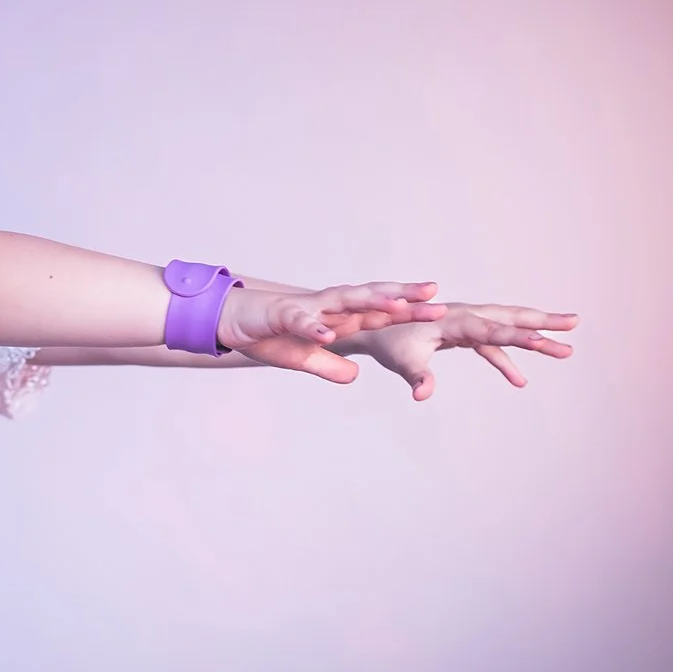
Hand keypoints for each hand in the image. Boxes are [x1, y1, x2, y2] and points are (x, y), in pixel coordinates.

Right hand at [217, 281, 445, 382]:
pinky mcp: (282, 316)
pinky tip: (327, 334)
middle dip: (403, 297)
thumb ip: (330, 366)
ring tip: (397, 306)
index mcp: (338, 318)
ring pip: (344, 302)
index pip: (381, 313)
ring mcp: (307, 308)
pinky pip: (301, 323)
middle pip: (372, 299)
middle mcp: (329, 307)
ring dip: (370, 303)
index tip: (440, 309)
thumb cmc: (270, 336)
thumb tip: (355, 376)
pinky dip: (314, 328)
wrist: (232, 321)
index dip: (410, 311)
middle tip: (435, 295)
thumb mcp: (303, 358)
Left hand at [353, 302, 578, 399]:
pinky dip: (505, 360)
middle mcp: (462, 315)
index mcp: (452, 319)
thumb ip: (416, 375)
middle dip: (543, 321)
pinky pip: (489, 346)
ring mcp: (463, 323)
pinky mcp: (459, 333)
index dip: (521, 337)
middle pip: (509, 317)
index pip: (493, 330)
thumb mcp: (399, 360)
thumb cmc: (384, 341)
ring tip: (566, 348)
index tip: (549, 342)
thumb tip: (424, 395)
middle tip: (576, 322)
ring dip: (534, 336)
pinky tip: (520, 382)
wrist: (368, 327)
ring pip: (505, 327)